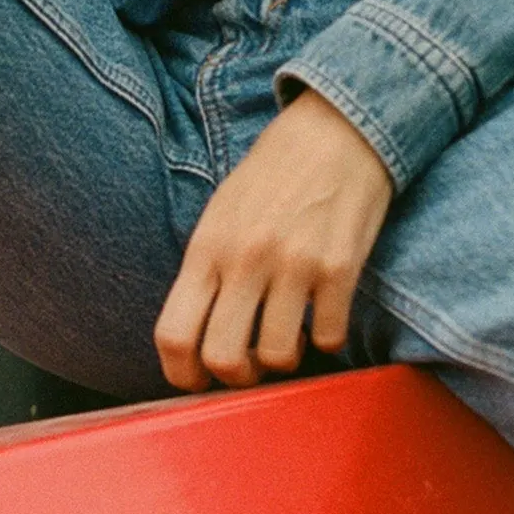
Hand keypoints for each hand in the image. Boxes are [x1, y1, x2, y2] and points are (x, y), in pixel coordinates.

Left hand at [156, 91, 394, 389]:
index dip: (181, 374)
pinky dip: (327, 339)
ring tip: (290, 335)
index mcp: (207, 247)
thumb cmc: (273, 177)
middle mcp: (246, 258)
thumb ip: (207, 271)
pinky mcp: (340, 268)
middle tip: (250, 365)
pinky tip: (325, 315)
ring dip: (284, 358)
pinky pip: (329, 337)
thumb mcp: (220, 215)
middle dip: (236, 376)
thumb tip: (197, 336)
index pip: (173, 334)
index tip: (197, 381)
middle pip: (222, 357)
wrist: (335, 132)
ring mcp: (294, 265)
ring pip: (277, 356)